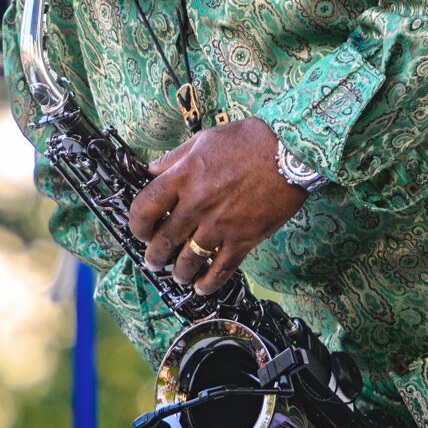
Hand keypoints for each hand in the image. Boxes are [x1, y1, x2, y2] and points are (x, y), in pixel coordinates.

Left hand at [126, 117, 307, 295]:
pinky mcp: (244, 238)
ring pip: (188, 260)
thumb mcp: (204, 139)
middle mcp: (197, 204)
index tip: (141, 231)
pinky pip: (221, 269)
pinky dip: (208, 283)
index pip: (144, 208)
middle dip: (154, 256)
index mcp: (184, 177)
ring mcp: (220, 224)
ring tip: (178, 275)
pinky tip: (201, 288)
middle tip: (154, 260)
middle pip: (163, 240)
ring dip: (178, 272)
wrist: (290, 152)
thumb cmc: (250, 140)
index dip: (137, 224)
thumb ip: (175, 158)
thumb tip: (151, 171)